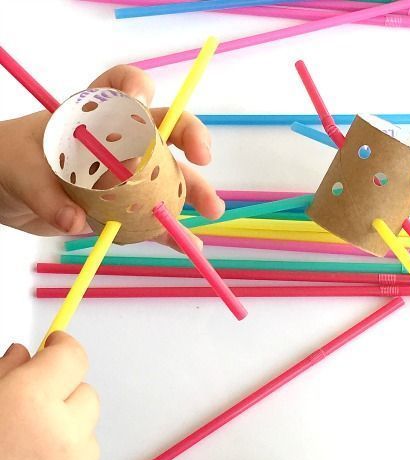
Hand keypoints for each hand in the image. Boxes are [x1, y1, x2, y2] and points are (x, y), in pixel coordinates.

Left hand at [0, 65, 223, 241]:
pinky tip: (188, 244)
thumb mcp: (19, 171)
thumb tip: (74, 221)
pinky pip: (150, 219)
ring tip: (211, 210)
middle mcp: (114, 141)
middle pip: (160, 131)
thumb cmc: (10, 163)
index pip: (117, 87)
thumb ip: (45, 194)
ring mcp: (121, 176)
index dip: (134, 86)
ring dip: (192, 191)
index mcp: (90, 116)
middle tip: (203, 158)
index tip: (143, 99)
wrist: (7, 193)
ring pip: (165, 178)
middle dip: (188, 139)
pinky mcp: (120, 208)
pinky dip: (169, 233)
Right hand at [0, 333, 98, 459]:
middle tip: (31, 411)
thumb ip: (1, 373)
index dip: (62, 350)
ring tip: (20, 458)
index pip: (72, 358)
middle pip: (87, 398)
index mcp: (30, 401)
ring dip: (65, 440)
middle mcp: (61, 437)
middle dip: (63, 397)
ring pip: (87, 440)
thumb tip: (24, 356)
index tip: (55, 348)